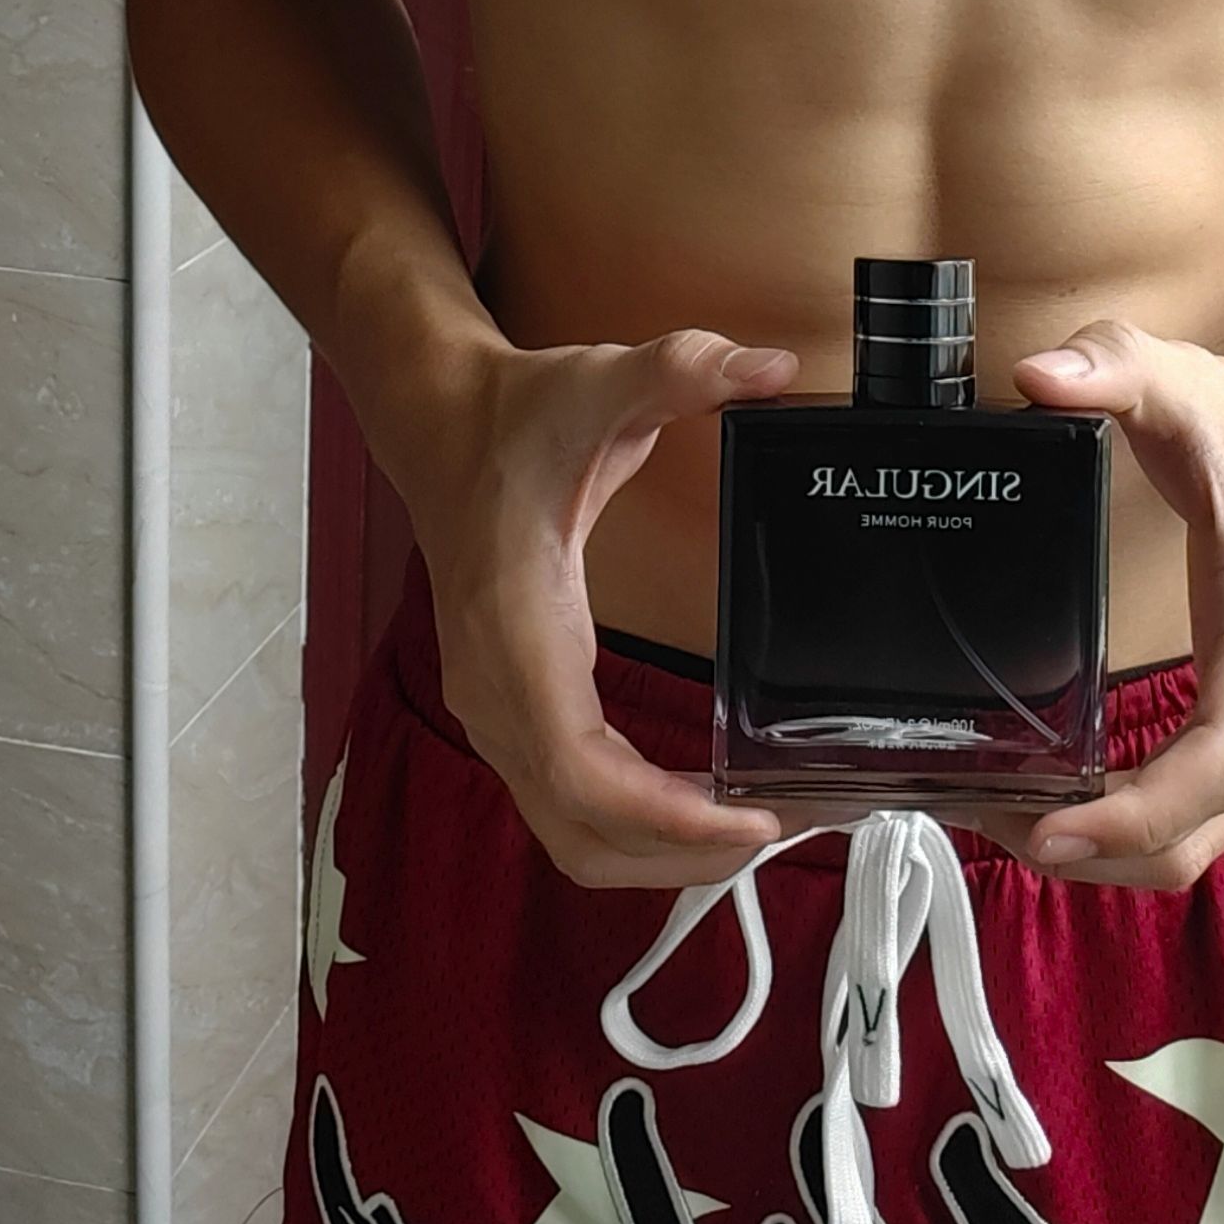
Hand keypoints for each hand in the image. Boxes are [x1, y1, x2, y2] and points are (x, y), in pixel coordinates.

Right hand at [402, 325, 799, 887]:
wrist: (442, 427)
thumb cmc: (518, 418)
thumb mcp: (600, 379)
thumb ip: (681, 367)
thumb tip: (766, 366)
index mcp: (517, 632)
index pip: (582, 773)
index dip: (667, 819)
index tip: (750, 820)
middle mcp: (496, 692)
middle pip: (581, 832)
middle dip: (680, 857)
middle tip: (781, 831)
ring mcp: (496, 712)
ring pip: (570, 835)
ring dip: (658, 856)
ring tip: (751, 831)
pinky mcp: (511, 713)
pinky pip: (568, 806)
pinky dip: (633, 828)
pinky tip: (696, 807)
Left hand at [1000, 319, 1223, 888]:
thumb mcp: (1180, 378)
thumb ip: (1110, 365)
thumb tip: (1039, 376)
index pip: (1221, 754)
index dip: (1141, 810)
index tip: (1056, 831)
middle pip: (1205, 825)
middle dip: (1101, 850)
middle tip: (994, 825)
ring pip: (1207, 837)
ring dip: (1114, 852)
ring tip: (1011, 822)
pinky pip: (1208, 816)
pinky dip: (1139, 831)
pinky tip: (1068, 810)